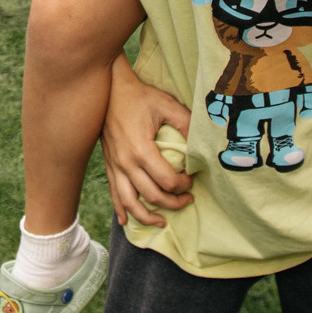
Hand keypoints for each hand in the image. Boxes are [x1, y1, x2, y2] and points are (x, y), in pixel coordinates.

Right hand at [101, 62, 193, 227]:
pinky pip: (114, 194)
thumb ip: (187, 124)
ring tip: (162, 223)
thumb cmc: (139, 97)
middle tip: (188, 199)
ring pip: (130, 202)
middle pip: (152, 196)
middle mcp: (126, 163)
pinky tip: (127, 222)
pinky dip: (121, 210)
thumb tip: (202, 143)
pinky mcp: (110, 166)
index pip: (167, 180)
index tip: (192, 178)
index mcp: (141, 150)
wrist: (109, 90)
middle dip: (174, 202)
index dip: (184, 185)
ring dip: (147, 216)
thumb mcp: (167, 105)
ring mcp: (115, 166)